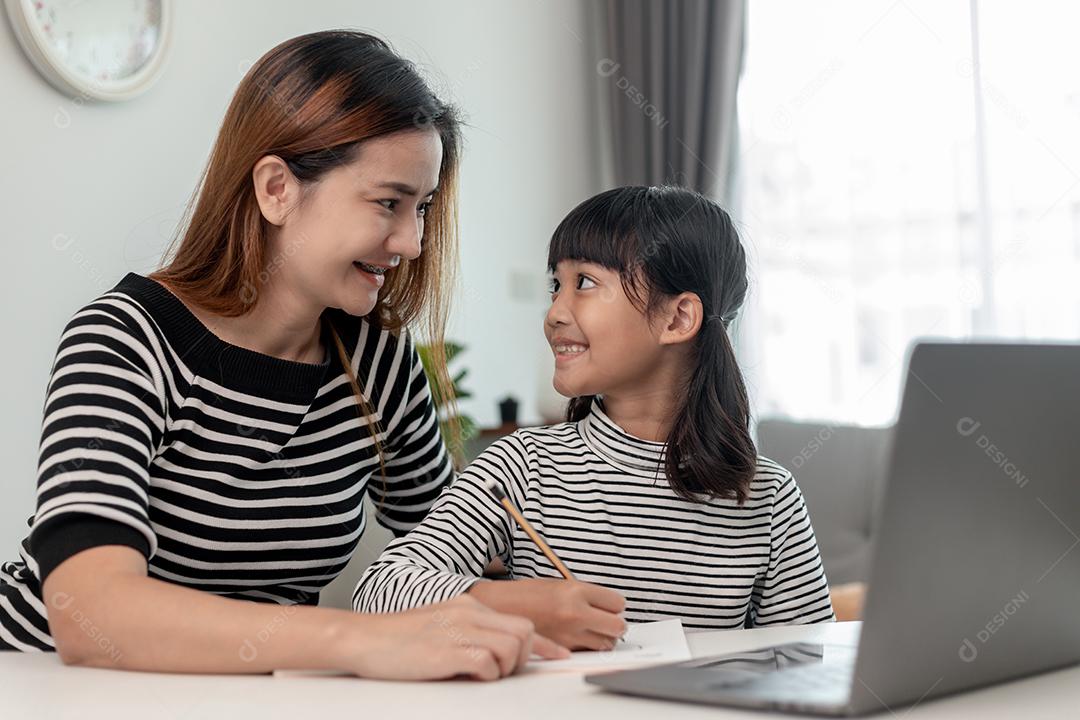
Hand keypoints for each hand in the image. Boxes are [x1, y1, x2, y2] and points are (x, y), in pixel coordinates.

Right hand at [341, 595, 567, 679]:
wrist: (363, 637)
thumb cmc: (398, 638)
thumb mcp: (441, 624)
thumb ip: (470, 631)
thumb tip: (498, 653)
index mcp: (469, 605)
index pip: (519, 620)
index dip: (544, 643)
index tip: (558, 656)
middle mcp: (469, 613)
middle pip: (524, 632)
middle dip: (524, 657)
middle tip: (501, 671)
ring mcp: (460, 630)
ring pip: (512, 648)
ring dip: (503, 669)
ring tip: (477, 674)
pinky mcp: (448, 650)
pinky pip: (488, 664)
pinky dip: (484, 675)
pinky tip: (462, 675)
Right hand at [469, 578, 626, 650]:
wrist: (498, 607)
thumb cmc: (526, 594)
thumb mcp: (559, 584)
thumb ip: (584, 594)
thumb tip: (607, 606)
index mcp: (575, 590)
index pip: (617, 603)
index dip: (614, 605)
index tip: (609, 606)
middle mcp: (574, 613)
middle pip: (618, 626)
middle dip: (614, 625)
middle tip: (605, 621)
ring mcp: (568, 634)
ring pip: (606, 644)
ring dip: (602, 639)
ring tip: (590, 631)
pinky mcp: (560, 650)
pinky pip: (587, 653)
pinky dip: (586, 649)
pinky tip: (576, 639)